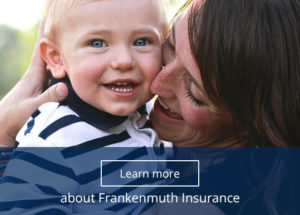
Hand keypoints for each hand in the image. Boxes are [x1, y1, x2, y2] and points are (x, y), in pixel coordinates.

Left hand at [0, 17, 67, 146]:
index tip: (51, 14)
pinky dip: (60, 68)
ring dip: (59, 53)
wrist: (0, 127)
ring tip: (68, 42)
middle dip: (55, 38)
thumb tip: (65, 87)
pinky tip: (66, 69)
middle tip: (64, 23)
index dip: (47, 31)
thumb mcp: (32, 108)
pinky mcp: (40, 90)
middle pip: (48, 52)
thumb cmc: (13, 117)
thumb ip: (49, 97)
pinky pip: (52, 74)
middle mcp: (36, 75)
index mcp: (33, 74)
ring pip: (51, 63)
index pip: (42, 48)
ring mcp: (38, 82)